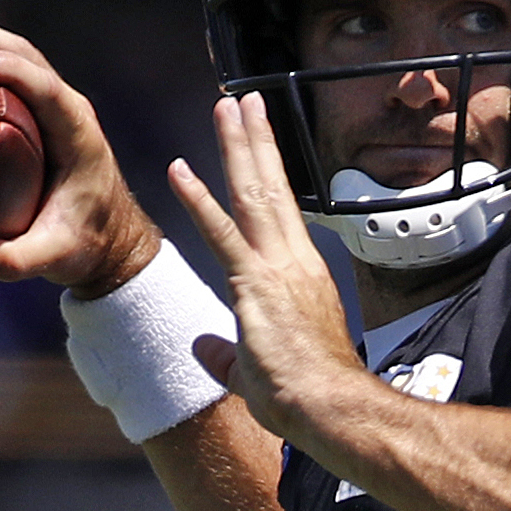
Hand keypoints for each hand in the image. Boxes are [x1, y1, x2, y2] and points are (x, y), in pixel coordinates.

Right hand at [0, 11, 160, 296]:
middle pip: (20, 51)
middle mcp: (65, 107)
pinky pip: (2, 70)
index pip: (43, 86)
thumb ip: (16, 262)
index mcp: (77, 132)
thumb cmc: (86, 247)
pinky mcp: (35, 109)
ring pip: (9, 50)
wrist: (112, 240)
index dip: (10, 69)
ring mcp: (51, 103)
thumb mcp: (55, 259)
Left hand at [167, 94, 376, 440]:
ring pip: (254, 194)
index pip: (279, 210)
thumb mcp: (256, 370)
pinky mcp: (256, 286)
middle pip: (270, 187)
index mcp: (299, 273)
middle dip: (255, 141)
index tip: (257, 139)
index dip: (267, 170)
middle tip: (242, 101)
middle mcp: (293, 260)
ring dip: (237, 148)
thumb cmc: (305, 396)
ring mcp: (276, 269)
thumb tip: (203, 347)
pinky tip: (180, 170)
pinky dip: (199, 200)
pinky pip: (222, 234)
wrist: (330, 408)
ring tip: (226, 108)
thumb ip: (227, 353)